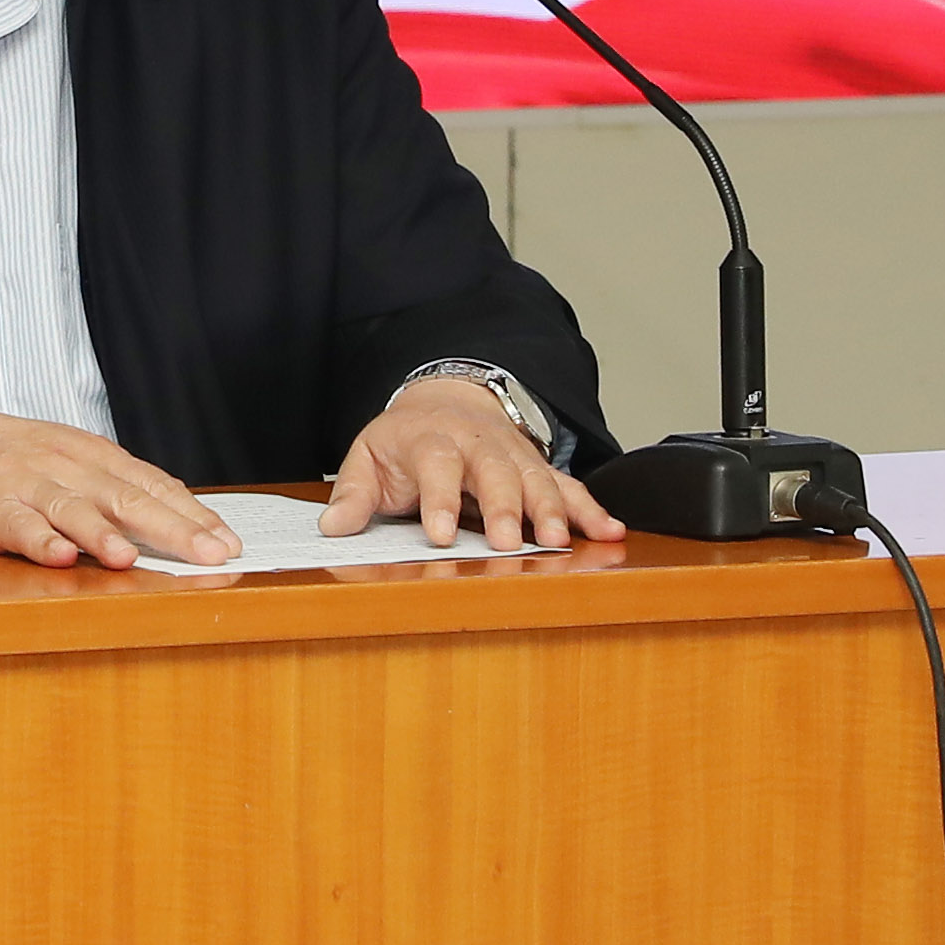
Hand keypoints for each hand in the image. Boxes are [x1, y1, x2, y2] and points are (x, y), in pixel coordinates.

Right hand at [0, 400, 235, 567]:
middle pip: (126, 498)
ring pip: (72, 508)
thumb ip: (117, 494)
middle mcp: (68, 468)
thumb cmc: (17, 461)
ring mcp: (28, 486)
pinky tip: (58, 555)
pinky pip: (18, 524)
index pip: (154, 485)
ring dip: (101, 534)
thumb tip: (180, 527)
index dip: (193, 514)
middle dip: (172, 527)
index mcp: (95, 458)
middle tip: (209, 553)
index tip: (227, 542)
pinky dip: (38, 539)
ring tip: (129, 557)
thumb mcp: (72, 465)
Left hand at [322, 376, 618, 552]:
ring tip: (559, 542)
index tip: (438, 534)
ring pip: (537, 479)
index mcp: (432, 441)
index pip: (436, 468)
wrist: (445, 402)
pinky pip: (569, 486)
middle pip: (495, 472)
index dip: (438, 501)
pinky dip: (591, 509)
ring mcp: (513, 456)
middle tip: (508, 542)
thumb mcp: (369, 458)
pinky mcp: (538, 469)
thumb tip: (333, 527)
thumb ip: (353, 493)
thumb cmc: (404, 442)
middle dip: (504, 507)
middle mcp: (479, 445)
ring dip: (551, 510)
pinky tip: (611, 531)